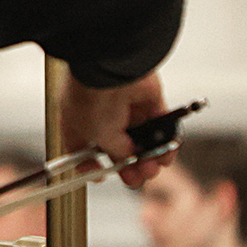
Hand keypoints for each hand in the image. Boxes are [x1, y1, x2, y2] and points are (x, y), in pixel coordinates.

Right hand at [58, 70, 171, 185]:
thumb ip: (115, 152)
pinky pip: (161, 125)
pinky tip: (167, 151)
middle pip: (118, 148)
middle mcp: (101, 116)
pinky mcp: (148, 100)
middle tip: (138, 177)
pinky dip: (167, 139)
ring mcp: (125, 107)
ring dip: (151, 157)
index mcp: (79, 124)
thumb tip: (128, 158)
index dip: (94, 165)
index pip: (85, 150)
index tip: (104, 175)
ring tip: (154, 166)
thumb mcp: (97, 137)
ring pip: (142, 140)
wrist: (111, 69)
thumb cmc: (91, 98)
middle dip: (130, 166)